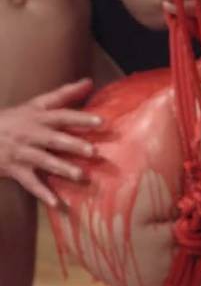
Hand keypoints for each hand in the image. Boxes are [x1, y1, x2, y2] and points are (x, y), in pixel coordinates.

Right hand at [0, 79, 99, 206]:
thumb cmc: (14, 119)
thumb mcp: (35, 104)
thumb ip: (64, 94)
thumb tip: (89, 81)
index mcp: (37, 116)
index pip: (61, 115)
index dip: (80, 117)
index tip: (101, 121)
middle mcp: (30, 132)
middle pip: (53, 138)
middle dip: (73, 145)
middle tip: (93, 151)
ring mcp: (21, 151)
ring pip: (43, 160)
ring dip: (62, 168)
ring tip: (81, 176)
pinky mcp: (14, 168)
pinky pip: (30, 183)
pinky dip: (43, 194)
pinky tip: (56, 204)